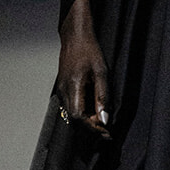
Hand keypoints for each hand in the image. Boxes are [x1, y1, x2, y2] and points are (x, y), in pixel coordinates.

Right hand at [56, 0, 112, 140]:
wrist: (75, 37)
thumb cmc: (89, 51)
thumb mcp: (101, 73)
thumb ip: (103, 97)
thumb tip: (104, 119)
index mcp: (72, 88)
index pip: (79, 118)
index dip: (92, 128)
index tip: (106, 132)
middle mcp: (64, 92)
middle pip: (75, 119)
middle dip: (91, 127)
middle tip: (108, 131)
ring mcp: (62, 91)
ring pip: (73, 114)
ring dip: (88, 121)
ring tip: (103, 122)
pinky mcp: (64, 89)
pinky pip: (73, 106)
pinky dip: (84, 113)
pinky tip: (95, 111)